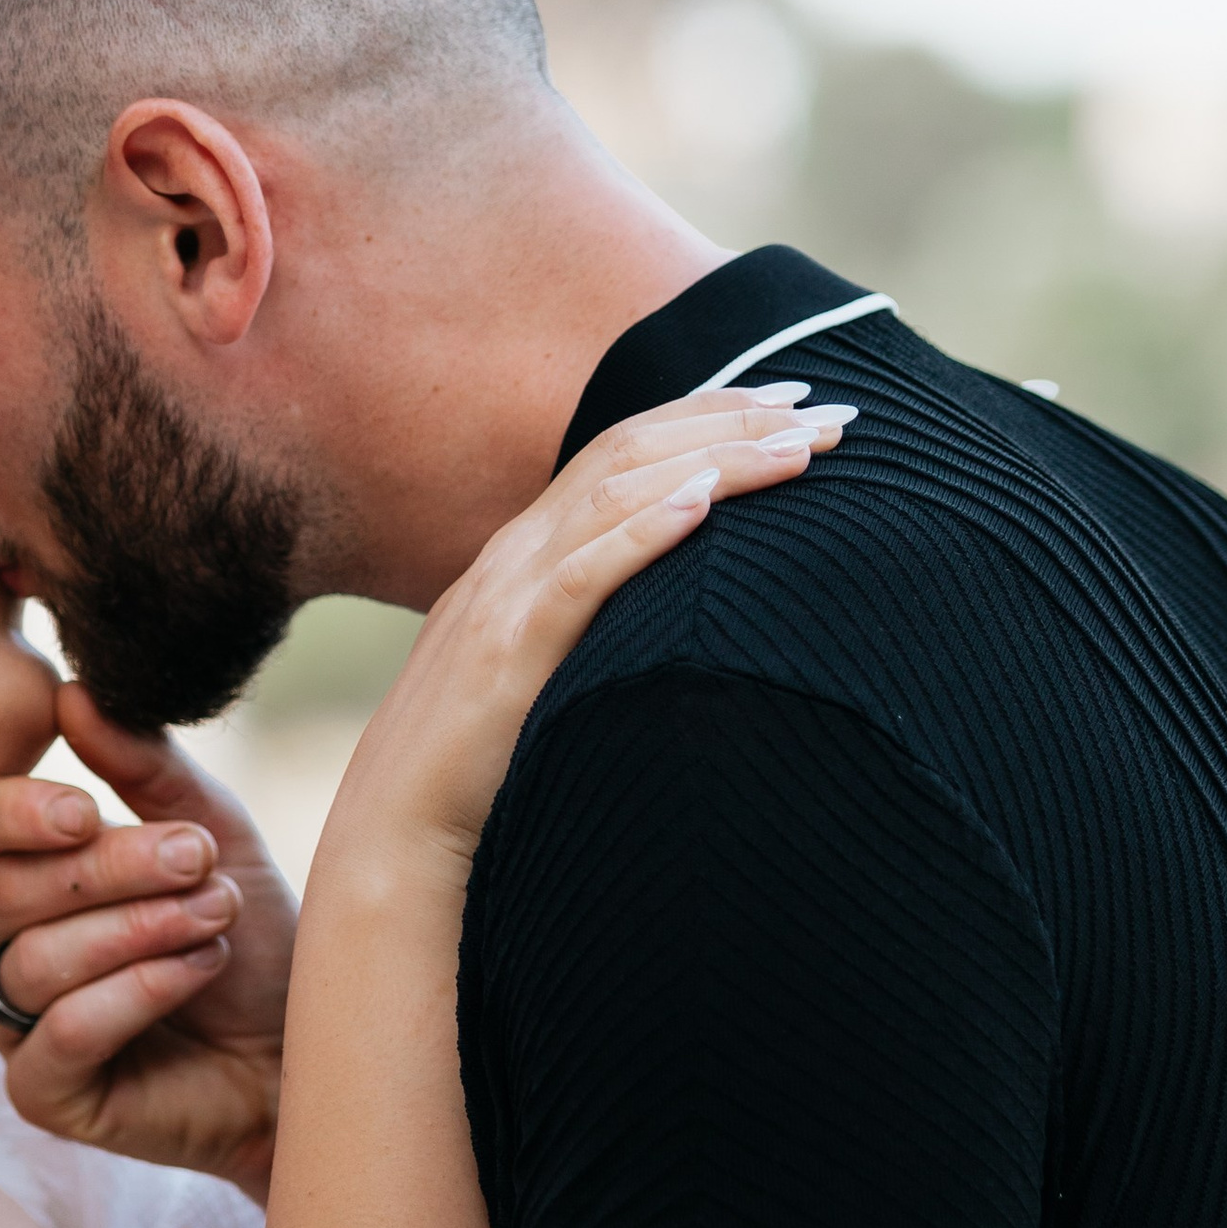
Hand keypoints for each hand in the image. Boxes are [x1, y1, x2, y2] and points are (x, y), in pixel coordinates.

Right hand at [0, 685, 293, 1197]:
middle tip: (202, 862)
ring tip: (215, 919)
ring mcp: (21, 1026)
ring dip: (135, 929)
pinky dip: (131, 995)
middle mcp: (12, 946)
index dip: (15, 813)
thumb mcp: (213, 835)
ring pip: (32, 961)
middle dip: (113, 871)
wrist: (310, 1051)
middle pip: (10, 891)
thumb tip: (73, 694)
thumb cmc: (257, 943)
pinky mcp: (46, 1096)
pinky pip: (55, 1037)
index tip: (88, 810)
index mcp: (36, 875)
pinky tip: (195, 971)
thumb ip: (144, 768)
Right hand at [326, 385, 851, 883]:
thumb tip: (678, 615)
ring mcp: (507, 596)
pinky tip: (703, 504)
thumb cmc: (481, 764)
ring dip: (717, 461)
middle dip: (735, 422)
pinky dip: (644, 532)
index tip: (794, 398)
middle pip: (631, 451)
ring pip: (618, 494)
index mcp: (525, 553)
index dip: (709, 413)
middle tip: (829, 409)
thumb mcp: (544, 669)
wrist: (396, 829)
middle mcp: (515, 555)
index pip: (624, 449)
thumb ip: (592, 622)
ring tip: (800, 447)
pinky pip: (583, 575)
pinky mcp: (509, 652)